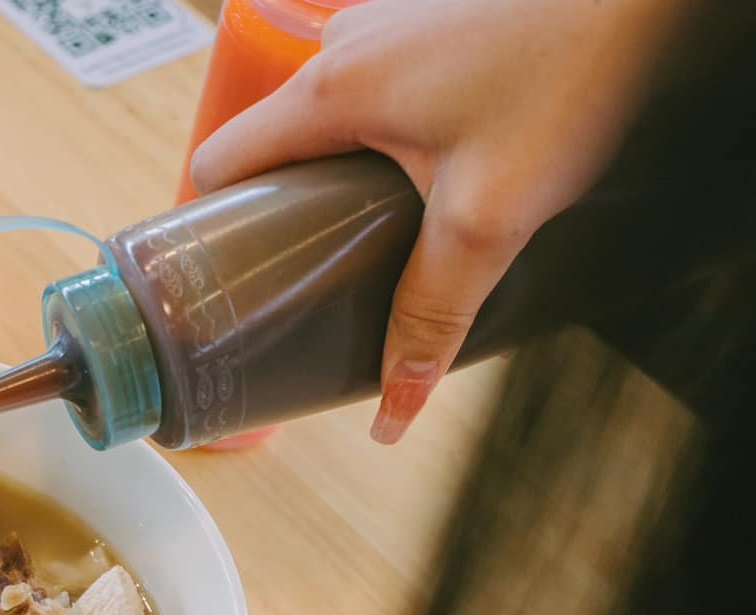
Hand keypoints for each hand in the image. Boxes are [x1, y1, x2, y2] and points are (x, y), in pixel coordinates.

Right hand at [190, 0, 686, 442]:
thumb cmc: (570, 72)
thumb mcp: (488, 217)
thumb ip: (430, 313)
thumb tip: (394, 407)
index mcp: (328, 91)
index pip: (219, 162)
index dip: (213, 226)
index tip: (232, 279)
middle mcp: (344, 45)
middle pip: (274, 142)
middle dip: (288, 209)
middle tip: (322, 268)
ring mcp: (390, 22)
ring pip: (332, 114)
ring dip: (345, 168)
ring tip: (388, 223)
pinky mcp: (436, 17)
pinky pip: (382, 85)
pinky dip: (391, 129)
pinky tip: (443, 164)